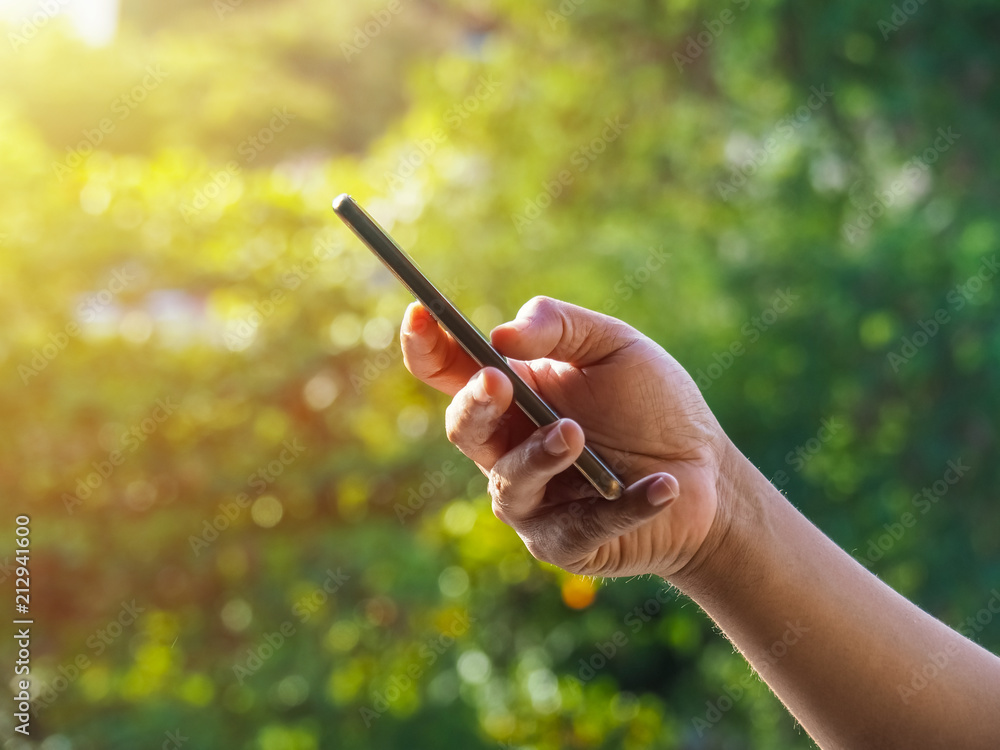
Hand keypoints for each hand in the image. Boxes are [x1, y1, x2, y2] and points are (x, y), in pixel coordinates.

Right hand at [400, 296, 734, 578]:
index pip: (450, 371)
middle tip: (499, 380)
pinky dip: (624, 506)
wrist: (709, 471)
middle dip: (475, 405)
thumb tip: (502, 335)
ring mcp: (535, 501)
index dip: (426, 344)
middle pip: (465, 429)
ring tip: (575, 435)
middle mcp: (510, 448)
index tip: (419, 312)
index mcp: (512, 395)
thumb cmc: (654, 406)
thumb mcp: (615, 347)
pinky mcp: (568, 543)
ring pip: (512, 483)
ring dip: (539, 456)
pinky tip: (662, 484)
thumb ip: (561, 327)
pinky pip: (582, 527)